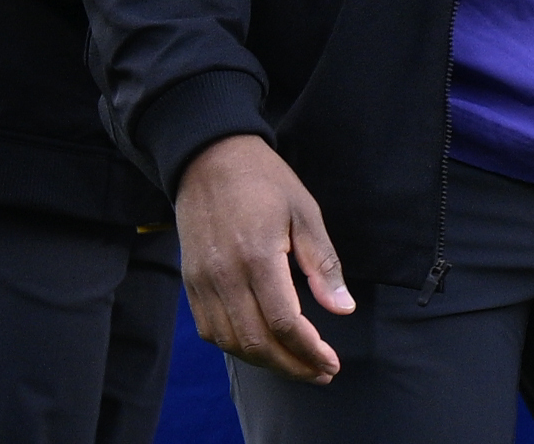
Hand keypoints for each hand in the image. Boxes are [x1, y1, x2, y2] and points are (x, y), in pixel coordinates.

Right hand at [175, 134, 350, 382]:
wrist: (209, 160)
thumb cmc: (265, 182)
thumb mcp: (305, 212)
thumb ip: (322, 264)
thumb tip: (343, 309)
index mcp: (258, 257)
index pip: (284, 322)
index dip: (309, 350)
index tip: (331, 363)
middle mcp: (225, 276)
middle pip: (256, 341)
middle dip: (291, 365)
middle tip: (320, 373)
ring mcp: (202, 282)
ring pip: (231, 342)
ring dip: (265, 362)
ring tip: (297, 364)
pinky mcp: (189, 284)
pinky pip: (210, 330)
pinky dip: (237, 347)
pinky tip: (263, 346)